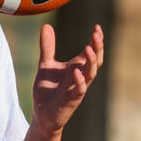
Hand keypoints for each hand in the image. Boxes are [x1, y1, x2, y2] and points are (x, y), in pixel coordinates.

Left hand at [31, 23, 103, 137]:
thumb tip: (47, 25)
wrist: (42, 115)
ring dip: (91, 62)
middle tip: (97, 34)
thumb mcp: (46, 65)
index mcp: (77, 68)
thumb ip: (47, 47)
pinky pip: (79, 90)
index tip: (97, 27)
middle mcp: (81, 77)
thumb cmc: (47, 91)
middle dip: (98, 48)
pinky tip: (76, 71)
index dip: (96, 41)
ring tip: (89, 48)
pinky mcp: (71, 100)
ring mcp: (77, 89)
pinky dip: (79, 81)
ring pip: (90, 74)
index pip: (92, 52)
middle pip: (95, 61)